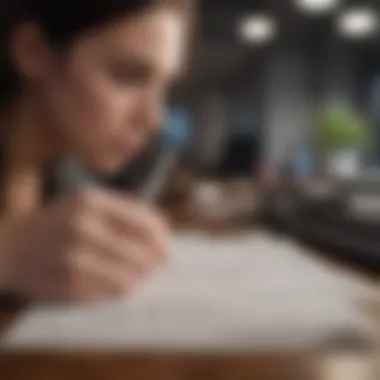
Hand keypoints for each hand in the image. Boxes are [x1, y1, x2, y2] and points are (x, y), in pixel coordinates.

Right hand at [0, 188, 167, 301]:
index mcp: (93, 202)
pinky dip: (118, 290)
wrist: (9, 248)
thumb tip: (162, 233)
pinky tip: (113, 282)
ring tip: (135, 274)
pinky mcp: (68, 286)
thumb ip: (125, 212)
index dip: (162, 237)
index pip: (146, 224)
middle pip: (143, 254)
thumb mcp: (87, 202)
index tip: (165, 245)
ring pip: (130, 278)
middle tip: (154, 265)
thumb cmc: (57, 222)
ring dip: (138, 278)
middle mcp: (84, 228)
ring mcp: (74, 259)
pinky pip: (110, 294)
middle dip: (154, 262)